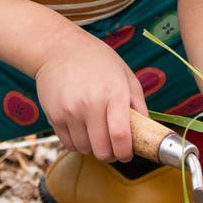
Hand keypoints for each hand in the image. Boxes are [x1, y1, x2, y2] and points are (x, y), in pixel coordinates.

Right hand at [33, 29, 147, 162]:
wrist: (58, 48)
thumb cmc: (97, 60)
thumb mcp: (124, 74)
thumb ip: (138, 103)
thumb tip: (147, 130)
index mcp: (114, 93)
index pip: (121, 136)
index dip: (126, 153)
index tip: (127, 154)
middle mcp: (90, 104)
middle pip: (102, 150)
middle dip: (110, 154)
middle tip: (112, 147)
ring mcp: (70, 111)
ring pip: (84, 149)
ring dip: (92, 148)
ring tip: (96, 134)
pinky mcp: (54, 116)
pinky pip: (68, 144)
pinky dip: (77, 143)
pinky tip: (81, 129)